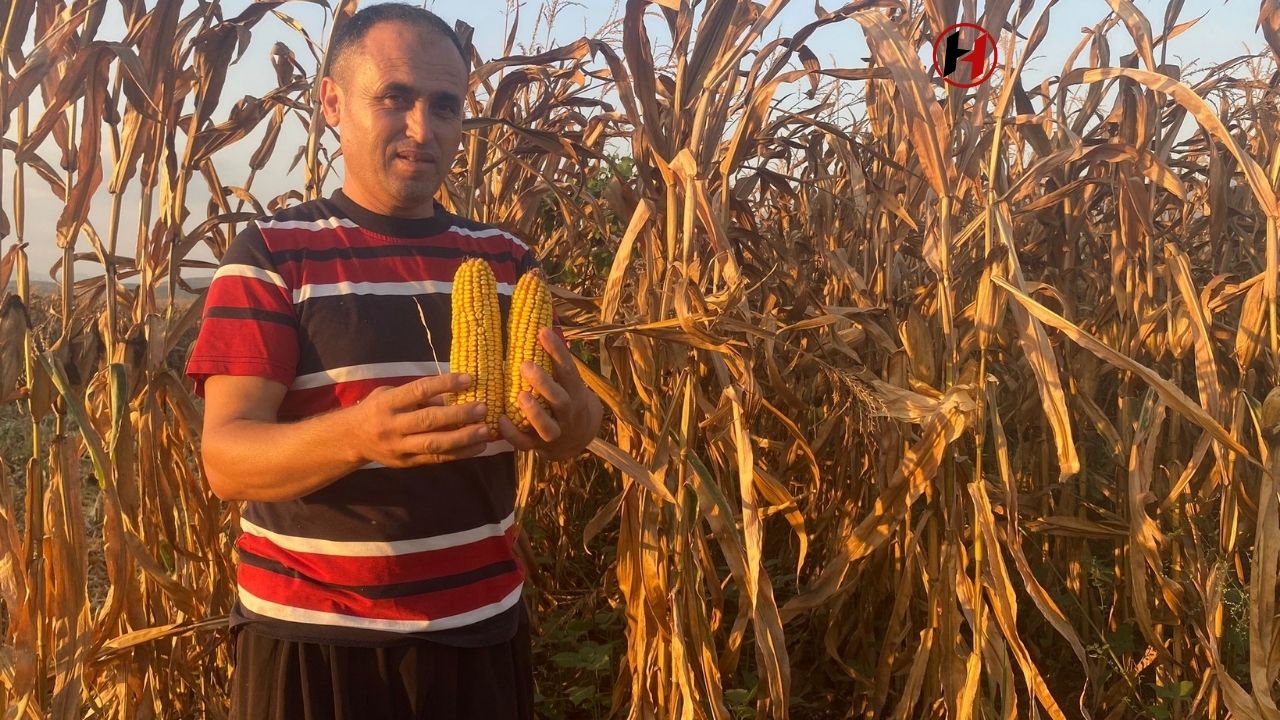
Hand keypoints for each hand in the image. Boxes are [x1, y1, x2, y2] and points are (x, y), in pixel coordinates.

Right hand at [352, 372, 494, 467]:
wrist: (351, 439)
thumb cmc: (376, 409)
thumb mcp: (390, 394)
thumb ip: (418, 396)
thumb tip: (453, 394)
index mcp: (387, 403)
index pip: (418, 391)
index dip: (444, 384)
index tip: (468, 379)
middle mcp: (392, 426)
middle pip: (428, 420)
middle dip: (458, 415)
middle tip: (482, 408)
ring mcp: (399, 447)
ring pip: (434, 444)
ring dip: (463, 438)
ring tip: (485, 431)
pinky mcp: (407, 463)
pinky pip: (436, 459)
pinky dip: (460, 454)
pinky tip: (478, 447)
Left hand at [497, 328, 602, 459]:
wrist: (578, 438)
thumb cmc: (567, 400)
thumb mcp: (569, 382)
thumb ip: (555, 362)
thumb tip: (538, 323)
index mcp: (575, 393)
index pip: (568, 370)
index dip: (557, 351)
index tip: (542, 331)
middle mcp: (568, 414)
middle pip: (559, 399)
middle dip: (544, 383)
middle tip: (525, 364)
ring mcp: (554, 433)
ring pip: (547, 426)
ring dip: (534, 412)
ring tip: (520, 395)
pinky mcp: (538, 447)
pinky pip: (526, 443)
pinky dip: (513, 434)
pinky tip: (500, 420)